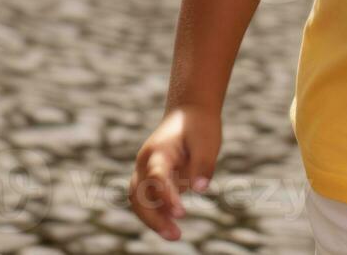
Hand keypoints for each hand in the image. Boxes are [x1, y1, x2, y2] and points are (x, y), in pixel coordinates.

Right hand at [129, 105, 221, 240]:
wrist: (189, 112)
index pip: (156, 178)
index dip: (167, 197)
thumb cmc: (199, 126)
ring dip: (153, 219)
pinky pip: (148, 200)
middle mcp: (146, 162)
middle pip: (138, 194)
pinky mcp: (153, 178)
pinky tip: (173, 226)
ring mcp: (147, 170)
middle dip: (153, 217)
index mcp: (158, 151)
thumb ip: (203, 165)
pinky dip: (157, 214)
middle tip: (175, 234)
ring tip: (175, 235)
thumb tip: (200, 190)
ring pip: (139, 200)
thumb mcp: (207, 142)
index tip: (182, 214)